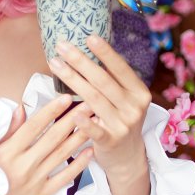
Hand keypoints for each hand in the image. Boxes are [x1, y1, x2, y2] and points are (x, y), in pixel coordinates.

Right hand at [0, 94, 92, 194]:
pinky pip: (64, 178)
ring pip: (62, 155)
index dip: (51, 111)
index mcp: (8, 152)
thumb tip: (21, 109)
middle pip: (53, 138)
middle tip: (88, 105)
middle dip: (73, 119)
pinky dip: (79, 164)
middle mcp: (23, 165)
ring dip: (80, 137)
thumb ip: (7, 131)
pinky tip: (89, 152)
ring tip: (93, 123)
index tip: (65, 98)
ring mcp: (34, 181)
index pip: (34, 126)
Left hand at [49, 35, 150, 183]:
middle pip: (103, 81)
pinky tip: (73, 113)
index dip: (105, 52)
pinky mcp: (111, 141)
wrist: (127, 157)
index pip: (121, 68)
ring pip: (94, 99)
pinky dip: (85, 122)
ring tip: (55, 64)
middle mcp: (134, 107)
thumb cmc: (120, 121)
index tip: (89, 37)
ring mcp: (124, 125)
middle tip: (62, 46)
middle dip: (81, 61)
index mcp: (139, 92)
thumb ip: (113, 80)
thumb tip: (89, 49)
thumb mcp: (125, 100)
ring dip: (72, 79)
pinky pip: (96, 130)